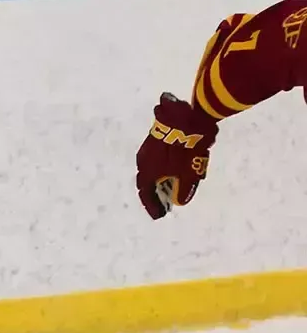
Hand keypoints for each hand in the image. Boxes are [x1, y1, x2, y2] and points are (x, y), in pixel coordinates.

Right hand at [135, 93, 217, 218]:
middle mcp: (143, 161)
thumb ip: (184, 189)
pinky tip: (175, 165)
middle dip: (156, 192)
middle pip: (147, 181)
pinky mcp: (156, 137)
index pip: (146, 194)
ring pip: (152, 168)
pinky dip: (164, 166)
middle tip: (165, 200)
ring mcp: (148, 147)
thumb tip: (179, 201)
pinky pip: (157, 158)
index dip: (152, 206)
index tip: (159, 215)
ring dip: (160, 177)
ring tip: (173, 183)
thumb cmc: (187, 149)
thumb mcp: (189, 173)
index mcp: (148, 172)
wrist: (186, 117)